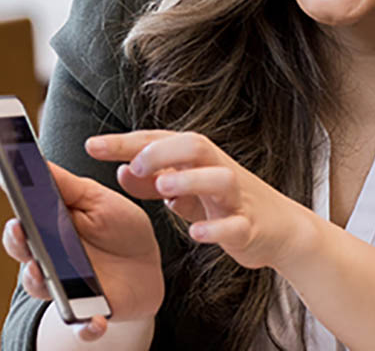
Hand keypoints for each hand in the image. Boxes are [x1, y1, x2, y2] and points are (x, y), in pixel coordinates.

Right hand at [1, 162, 163, 340]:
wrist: (146, 265)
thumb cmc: (118, 228)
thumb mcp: (98, 201)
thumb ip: (67, 187)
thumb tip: (33, 162)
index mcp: (48, 232)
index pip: (21, 227)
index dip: (16, 221)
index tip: (15, 210)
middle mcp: (49, 262)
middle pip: (25, 257)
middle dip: (21, 247)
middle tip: (24, 233)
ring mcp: (66, 289)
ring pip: (44, 290)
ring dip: (42, 283)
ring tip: (43, 271)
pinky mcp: (89, 312)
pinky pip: (82, 325)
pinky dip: (85, 327)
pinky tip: (94, 322)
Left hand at [86, 131, 314, 270]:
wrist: (282, 229)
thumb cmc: (229, 205)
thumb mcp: (188, 190)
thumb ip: (154, 182)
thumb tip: (121, 171)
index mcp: (201, 161)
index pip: (162, 141)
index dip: (127, 142)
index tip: (92, 145)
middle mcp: (220, 172)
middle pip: (196, 145)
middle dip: (163, 150)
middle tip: (134, 164)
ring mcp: (237, 199)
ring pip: (221, 179)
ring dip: (191, 180)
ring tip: (164, 187)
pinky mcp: (250, 227)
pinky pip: (235, 225)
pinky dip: (216, 228)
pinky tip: (195, 233)